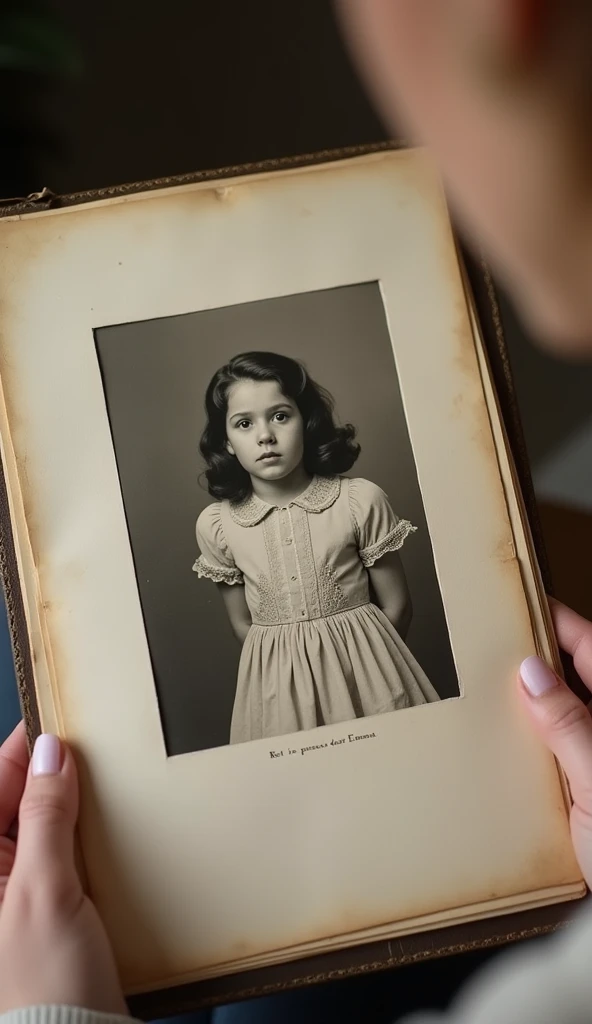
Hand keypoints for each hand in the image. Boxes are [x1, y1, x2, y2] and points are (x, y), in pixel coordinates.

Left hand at [0, 723, 126, 1015]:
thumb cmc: (45, 988)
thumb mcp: (44, 890)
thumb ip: (44, 816)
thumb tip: (50, 751)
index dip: (26, 746)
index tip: (64, 716)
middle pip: (18, 799)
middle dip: (53, 770)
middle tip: (97, 743)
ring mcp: (21, 894)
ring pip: (45, 824)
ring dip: (76, 802)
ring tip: (113, 778)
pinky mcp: (53, 910)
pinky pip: (66, 853)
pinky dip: (89, 834)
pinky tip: (117, 826)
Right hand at [520, 599, 591, 886]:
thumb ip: (570, 725)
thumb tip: (533, 673)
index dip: (559, 622)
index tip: (521, 600)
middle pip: (578, 679)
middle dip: (538, 658)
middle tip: (493, 641)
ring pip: (565, 716)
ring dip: (532, 703)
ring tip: (488, 688)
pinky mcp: (586, 793)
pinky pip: (557, 753)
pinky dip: (532, 743)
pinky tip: (504, 745)